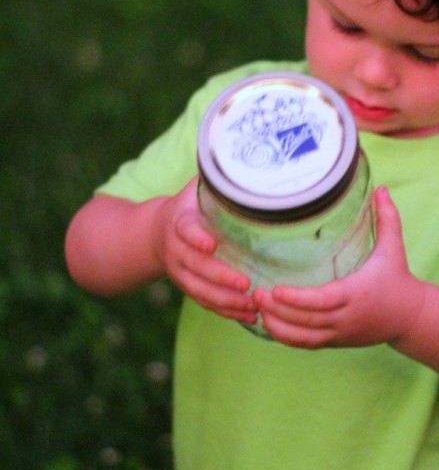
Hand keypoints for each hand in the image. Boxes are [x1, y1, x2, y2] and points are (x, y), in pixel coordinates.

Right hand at [154, 178, 257, 324]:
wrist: (155, 233)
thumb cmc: (188, 205)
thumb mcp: (195, 187)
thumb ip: (217, 176)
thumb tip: (243, 153)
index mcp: (178, 221)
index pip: (185, 230)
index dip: (196, 237)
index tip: (211, 243)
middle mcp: (176, 249)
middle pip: (194, 266)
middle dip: (219, 276)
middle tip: (245, 283)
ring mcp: (180, 271)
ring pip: (199, 290)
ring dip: (225, 300)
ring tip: (252, 305)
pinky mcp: (188, 287)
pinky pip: (205, 302)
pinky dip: (226, 311)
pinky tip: (250, 316)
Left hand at [254, 187, 425, 348]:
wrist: (411, 317)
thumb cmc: (398, 278)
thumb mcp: (394, 247)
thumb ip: (387, 217)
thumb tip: (381, 188)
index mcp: (356, 293)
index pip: (322, 301)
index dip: (297, 299)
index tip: (275, 290)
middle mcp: (346, 317)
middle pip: (306, 321)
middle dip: (277, 310)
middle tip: (254, 293)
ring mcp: (339, 332)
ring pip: (302, 337)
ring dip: (277, 325)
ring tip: (256, 307)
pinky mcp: (335, 341)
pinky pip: (306, 344)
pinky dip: (285, 336)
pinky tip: (268, 322)